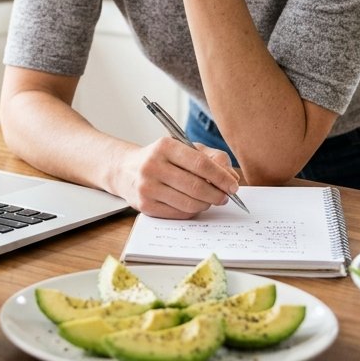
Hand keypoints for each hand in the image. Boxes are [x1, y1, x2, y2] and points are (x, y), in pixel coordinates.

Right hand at [113, 137, 241, 218]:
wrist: (126, 170)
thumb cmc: (162, 159)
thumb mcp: (184, 149)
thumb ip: (211, 158)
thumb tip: (231, 177)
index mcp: (165, 146)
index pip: (200, 163)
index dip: (221, 177)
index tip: (233, 186)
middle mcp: (153, 166)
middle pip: (196, 186)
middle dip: (217, 194)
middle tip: (225, 196)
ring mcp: (147, 187)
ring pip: (189, 203)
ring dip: (206, 204)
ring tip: (209, 200)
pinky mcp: (145, 206)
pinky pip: (179, 214)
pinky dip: (192, 211)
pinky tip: (193, 204)